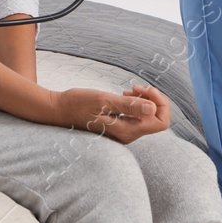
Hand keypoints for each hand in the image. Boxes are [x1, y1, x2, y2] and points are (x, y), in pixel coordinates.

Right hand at [50, 85, 171, 143]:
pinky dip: (136, 103)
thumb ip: (129, 106)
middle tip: (135, 87)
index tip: (145, 89)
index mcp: (127, 131)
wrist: (60, 110)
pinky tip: (124, 95)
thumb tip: (152, 108)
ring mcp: (124, 132)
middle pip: (157, 118)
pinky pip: (137, 116)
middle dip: (153, 99)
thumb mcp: (104, 100)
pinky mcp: (119, 127)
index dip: (160, 103)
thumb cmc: (78, 104)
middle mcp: (128, 135)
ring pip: (147, 116)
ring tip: (128, 90)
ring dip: (143, 99)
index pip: (161, 122)